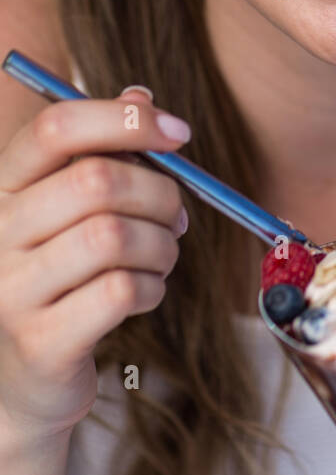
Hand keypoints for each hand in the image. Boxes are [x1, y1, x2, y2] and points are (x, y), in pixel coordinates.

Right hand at [0, 85, 189, 446]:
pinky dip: (153, 287)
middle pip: (97, 180)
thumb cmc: (62, 275)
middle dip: (159, 192)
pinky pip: (120, 292)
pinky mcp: (41, 341)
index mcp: (4, 186)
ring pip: (115, 236)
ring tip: (162, 255)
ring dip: (162, 244)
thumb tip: (141, 96)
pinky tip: (146, 291)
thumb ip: (104, 150)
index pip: (57, 127)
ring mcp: (12, 290)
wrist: (25, 379)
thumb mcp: (72, 208)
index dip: (126, 121)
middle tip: (176, 214)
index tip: (179, 134)